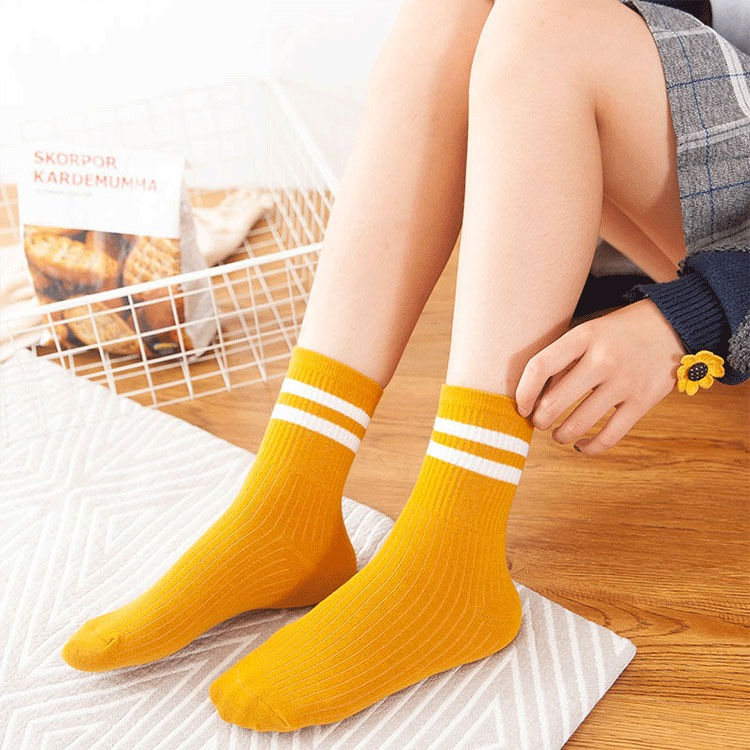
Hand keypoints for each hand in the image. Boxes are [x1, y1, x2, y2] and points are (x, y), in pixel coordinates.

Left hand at [515, 298, 686, 455]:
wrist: (673, 324)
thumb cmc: (618, 332)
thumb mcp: (588, 333)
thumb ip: (563, 361)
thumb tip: (535, 400)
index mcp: (584, 336)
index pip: (539, 367)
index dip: (523, 392)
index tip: (521, 406)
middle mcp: (603, 359)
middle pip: (554, 402)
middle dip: (539, 420)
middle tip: (538, 422)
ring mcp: (625, 382)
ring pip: (578, 424)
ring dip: (560, 435)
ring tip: (558, 433)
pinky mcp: (643, 402)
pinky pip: (609, 436)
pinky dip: (590, 447)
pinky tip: (582, 445)